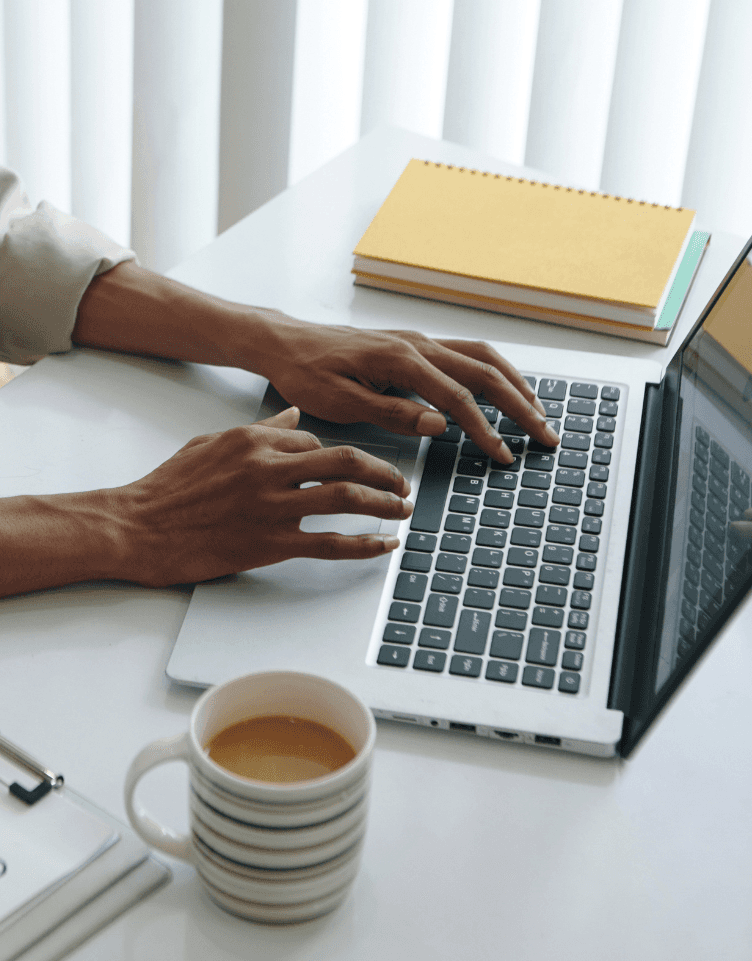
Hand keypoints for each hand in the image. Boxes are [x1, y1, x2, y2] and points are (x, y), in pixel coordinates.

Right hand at [109, 407, 412, 586]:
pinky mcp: (271, 543)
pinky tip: (385, 545)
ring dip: (384, 504)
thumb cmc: (169, 487)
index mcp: (257, 440)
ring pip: (346, 498)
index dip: (343, 458)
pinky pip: (331, 543)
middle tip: (403, 483)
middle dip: (384, 472)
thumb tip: (293, 415)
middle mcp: (270, 467)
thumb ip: (259, 429)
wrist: (137, 528)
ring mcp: (273, 506)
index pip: (318, 441)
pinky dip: (365, 544)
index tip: (360, 470)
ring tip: (404, 510)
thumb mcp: (213, 442)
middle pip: (346, 462)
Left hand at [253, 324, 558, 462]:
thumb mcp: (341, 403)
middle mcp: (418, 345)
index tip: (503, 455)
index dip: (485, 429)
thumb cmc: (307, 373)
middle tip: (545, 435)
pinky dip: (495, 371)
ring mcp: (420, 341)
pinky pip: (467, 353)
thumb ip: (393, 413)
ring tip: (538, 411)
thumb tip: (439, 424)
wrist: (287, 344)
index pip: (457, 398)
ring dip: (515, 383)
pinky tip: (505, 388)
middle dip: (520, 405)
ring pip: (482, 357)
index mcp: (401, 361)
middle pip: (484, 373)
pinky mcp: (417, 345)